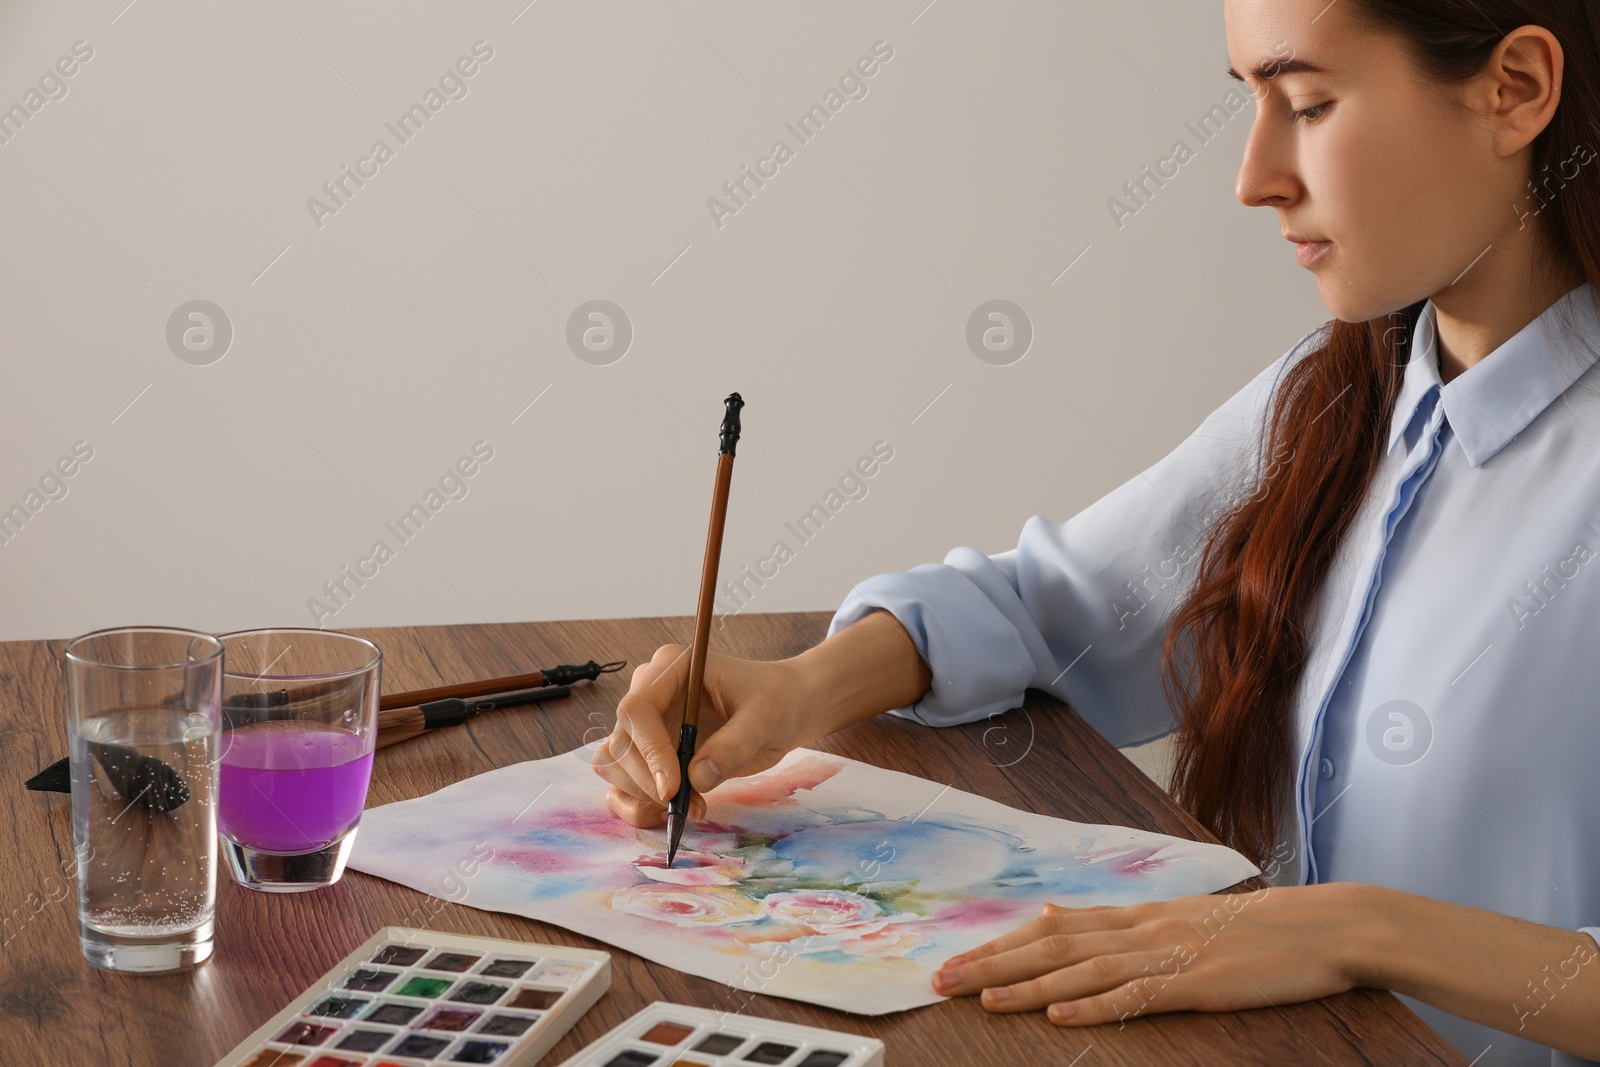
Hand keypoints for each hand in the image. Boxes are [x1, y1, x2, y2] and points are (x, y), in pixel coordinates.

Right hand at [593, 643, 823, 826]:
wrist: (785, 708)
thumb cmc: (775, 700)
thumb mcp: (763, 718)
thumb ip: (732, 745)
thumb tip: (697, 778)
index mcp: (672, 668)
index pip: (637, 708)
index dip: (649, 751)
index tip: (672, 788)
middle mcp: (650, 693)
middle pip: (620, 741)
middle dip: (648, 781)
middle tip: (688, 804)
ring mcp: (647, 724)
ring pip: (615, 764)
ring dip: (642, 795)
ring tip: (690, 807)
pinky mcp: (651, 752)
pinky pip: (624, 782)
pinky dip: (639, 803)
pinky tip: (670, 814)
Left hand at [929, 883, 1366, 1025]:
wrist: (1327, 925)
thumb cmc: (1257, 929)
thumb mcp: (1179, 917)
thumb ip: (1118, 922)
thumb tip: (1056, 916)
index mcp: (1139, 915)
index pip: (1054, 927)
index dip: (1002, 943)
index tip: (957, 959)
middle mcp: (1144, 929)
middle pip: (1054, 945)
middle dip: (994, 964)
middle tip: (943, 980)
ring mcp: (1170, 954)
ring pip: (1084, 970)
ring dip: (1029, 986)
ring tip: (984, 1000)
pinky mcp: (1198, 983)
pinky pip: (1137, 996)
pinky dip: (1094, 1005)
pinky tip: (1059, 1015)